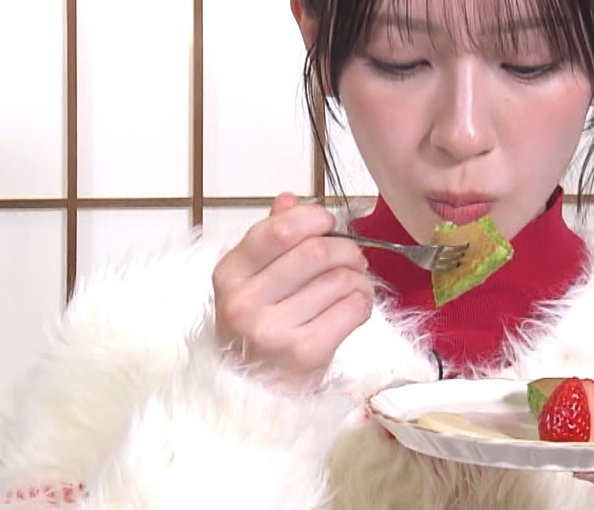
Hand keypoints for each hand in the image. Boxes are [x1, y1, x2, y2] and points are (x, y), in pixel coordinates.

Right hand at [212, 192, 374, 390]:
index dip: (312, 218)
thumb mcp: (250, 282)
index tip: (326, 222)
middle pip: (315, 253)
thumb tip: (289, 199)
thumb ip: (269, 238)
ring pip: (340, 279)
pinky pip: (354, 308)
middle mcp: (245, 303)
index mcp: (228, 276)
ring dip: (358, 277)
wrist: (252, 394)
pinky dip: (364, 301)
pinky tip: (355, 305)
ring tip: (353, 284)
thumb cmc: (256, 329)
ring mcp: (274, 331)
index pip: (277, 231)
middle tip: (351, 258)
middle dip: (345, 249)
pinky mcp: (306, 353)